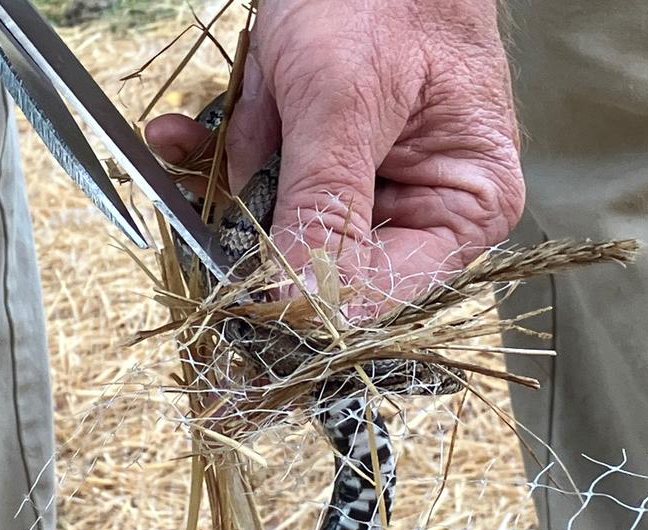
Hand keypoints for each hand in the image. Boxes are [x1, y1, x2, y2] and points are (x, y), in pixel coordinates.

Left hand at [146, 0, 523, 312]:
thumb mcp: (347, 103)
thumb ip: (324, 207)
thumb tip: (301, 307)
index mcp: (464, 204)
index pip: (389, 292)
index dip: (317, 307)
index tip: (246, 306)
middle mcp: (420, 207)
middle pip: (330, 265)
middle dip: (259, 232)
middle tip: (213, 210)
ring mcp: (365, 185)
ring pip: (284, 227)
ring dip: (230, 186)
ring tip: (204, 138)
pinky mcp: (321, 162)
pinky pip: (265, 183)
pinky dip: (219, 158)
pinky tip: (182, 137)